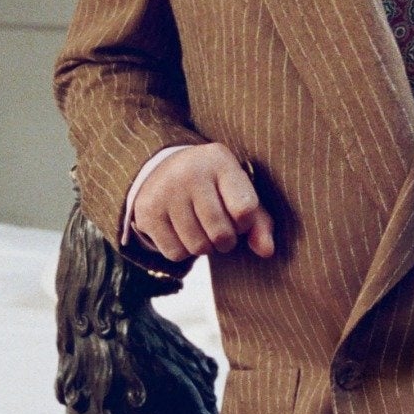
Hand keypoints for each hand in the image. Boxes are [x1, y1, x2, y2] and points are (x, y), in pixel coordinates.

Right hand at [131, 143, 275, 261]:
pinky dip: (183, 251)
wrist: (161, 169)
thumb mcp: (238, 193)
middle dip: (225, 241)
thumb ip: (259, 223)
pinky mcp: (147, 212)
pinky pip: (175, 253)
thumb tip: (266, 252)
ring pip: (198, 247)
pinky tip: (182, 231)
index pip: (245, 210)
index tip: (238, 215)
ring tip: (201, 229)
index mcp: (219, 160)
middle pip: (221, 233)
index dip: (245, 223)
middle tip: (220, 229)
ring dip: (204, 247)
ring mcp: (165, 191)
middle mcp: (190, 172)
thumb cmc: (212, 187)